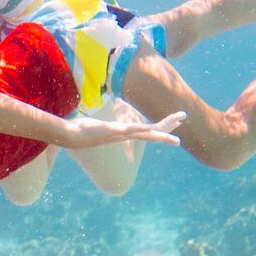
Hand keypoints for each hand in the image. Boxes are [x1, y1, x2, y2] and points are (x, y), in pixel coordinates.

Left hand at [66, 111, 184, 147]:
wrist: (71, 136)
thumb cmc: (83, 129)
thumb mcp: (100, 124)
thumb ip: (106, 122)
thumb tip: (107, 116)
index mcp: (124, 132)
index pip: (149, 129)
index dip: (163, 125)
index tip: (177, 121)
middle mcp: (125, 135)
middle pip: (152, 131)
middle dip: (168, 126)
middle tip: (184, 118)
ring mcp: (119, 134)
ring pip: (144, 134)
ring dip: (160, 134)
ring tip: (175, 138)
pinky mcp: (111, 131)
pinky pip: (128, 131)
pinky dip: (139, 130)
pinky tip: (149, 129)